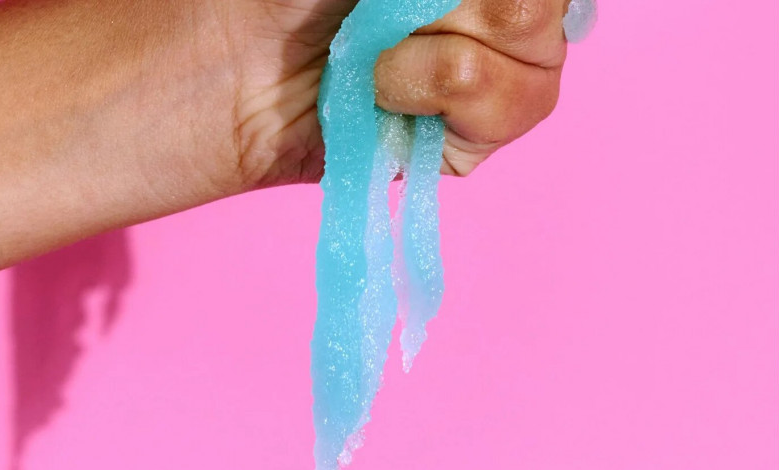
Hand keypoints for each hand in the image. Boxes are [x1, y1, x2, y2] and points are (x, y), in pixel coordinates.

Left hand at [0, 0, 573, 271]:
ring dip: (437, 55)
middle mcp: (500, 18)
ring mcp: (492, 83)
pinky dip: (435, 93)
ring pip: (532, 64)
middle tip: (381, 13)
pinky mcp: (467, 145)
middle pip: (544, 12)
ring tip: (374, 60)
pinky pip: (503, 112)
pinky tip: (385, 95)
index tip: (418, 1)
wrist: (234, 65)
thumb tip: (526, 1)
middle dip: (457, 9)